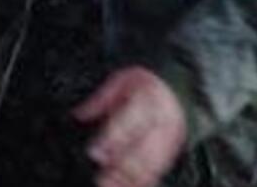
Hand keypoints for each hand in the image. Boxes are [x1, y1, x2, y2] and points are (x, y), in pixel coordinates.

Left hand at [73, 66, 187, 186]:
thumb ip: (100, 99)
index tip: (94, 153)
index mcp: (147, 101)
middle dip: (121, 168)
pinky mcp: (170, 152)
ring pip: (151, 165)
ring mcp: (168, 140)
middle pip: (141, 150)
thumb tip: (78, 114)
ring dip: (131, 180)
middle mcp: (160, 123)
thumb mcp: (121, 81)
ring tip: (110, 186)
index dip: (110, 140)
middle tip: (101, 180)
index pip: (127, 123)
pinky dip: (144, 181)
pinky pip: (159, 170)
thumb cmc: (146, 86)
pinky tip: (129, 186)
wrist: (178, 91)